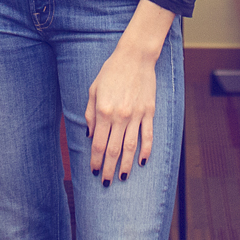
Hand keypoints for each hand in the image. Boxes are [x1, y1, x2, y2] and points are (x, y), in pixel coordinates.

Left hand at [85, 42, 159, 184]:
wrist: (135, 57)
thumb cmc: (111, 72)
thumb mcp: (93, 90)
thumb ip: (90, 114)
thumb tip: (91, 135)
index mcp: (104, 111)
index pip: (99, 144)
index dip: (96, 160)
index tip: (94, 171)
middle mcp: (120, 116)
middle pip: (113, 150)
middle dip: (109, 169)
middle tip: (106, 183)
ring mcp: (136, 115)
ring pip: (130, 147)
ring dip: (125, 165)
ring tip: (121, 178)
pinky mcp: (149, 112)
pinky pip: (148, 136)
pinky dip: (146, 151)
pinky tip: (142, 162)